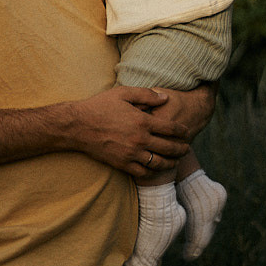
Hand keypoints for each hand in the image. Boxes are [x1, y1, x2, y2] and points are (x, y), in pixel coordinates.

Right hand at [70, 85, 192, 177]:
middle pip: (168, 148)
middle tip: (187, 148)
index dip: (182, 131)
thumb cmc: (100, 106)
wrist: (78, 126)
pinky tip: (156, 169)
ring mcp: (131, 154)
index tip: (187, 131)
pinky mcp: (122, 164)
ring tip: (175, 160)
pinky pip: (143, 173)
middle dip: (181, 149)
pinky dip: (153, 172)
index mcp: (142, 121)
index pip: (170, 128)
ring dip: (170, 162)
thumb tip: (166, 97)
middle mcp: (139, 140)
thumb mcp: (123, 93)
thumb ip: (146, 95)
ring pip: (158, 163)